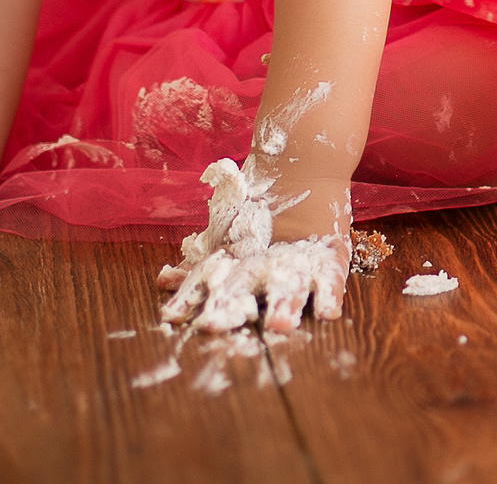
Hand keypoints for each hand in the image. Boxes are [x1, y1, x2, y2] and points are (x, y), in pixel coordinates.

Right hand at [155, 157, 347, 335]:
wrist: (298, 164)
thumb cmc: (257, 199)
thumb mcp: (224, 228)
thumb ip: (197, 258)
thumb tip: (165, 280)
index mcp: (246, 274)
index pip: (226, 296)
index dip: (212, 309)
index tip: (194, 323)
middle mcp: (273, 276)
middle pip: (259, 299)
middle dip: (246, 313)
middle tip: (236, 331)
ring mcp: (304, 268)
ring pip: (294, 291)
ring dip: (287, 306)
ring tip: (280, 324)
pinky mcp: (332, 259)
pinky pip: (332, 280)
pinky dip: (330, 295)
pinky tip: (328, 312)